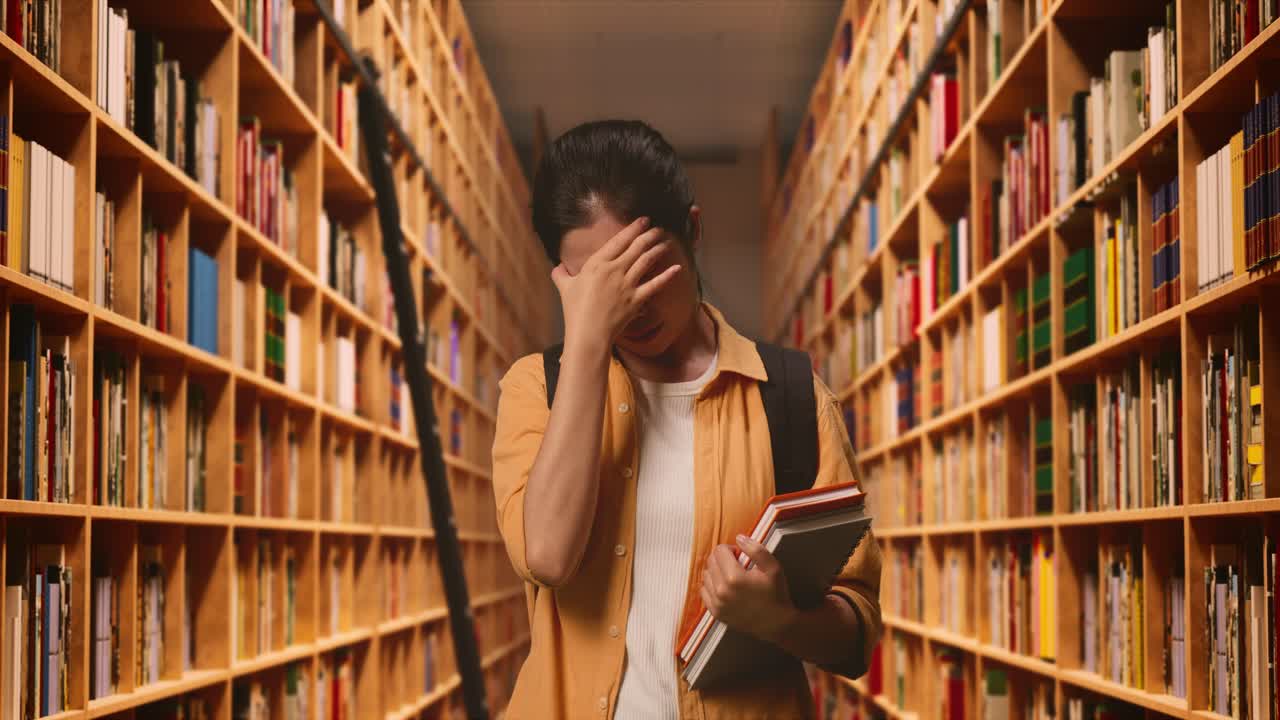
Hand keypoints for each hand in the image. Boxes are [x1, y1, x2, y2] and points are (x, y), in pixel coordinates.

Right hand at [551, 217, 681, 352]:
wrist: (588, 333)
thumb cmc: (575, 311)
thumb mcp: (565, 288)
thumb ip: (561, 275)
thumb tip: (557, 268)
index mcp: (597, 264)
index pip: (618, 241)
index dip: (632, 229)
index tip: (643, 220)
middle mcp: (614, 270)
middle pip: (636, 247)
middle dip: (649, 235)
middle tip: (658, 229)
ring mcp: (627, 284)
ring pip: (647, 261)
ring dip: (658, 250)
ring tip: (666, 243)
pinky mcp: (636, 299)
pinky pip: (655, 285)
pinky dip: (667, 276)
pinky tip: (677, 268)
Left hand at [699, 535, 795, 642]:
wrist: (776, 623)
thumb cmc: (776, 594)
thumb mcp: (773, 568)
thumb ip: (755, 549)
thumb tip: (739, 538)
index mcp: (735, 578)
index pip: (719, 551)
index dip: (731, 549)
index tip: (740, 556)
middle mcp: (722, 591)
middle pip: (711, 561)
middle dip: (722, 558)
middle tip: (737, 565)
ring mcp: (717, 603)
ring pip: (706, 575)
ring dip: (716, 571)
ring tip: (731, 576)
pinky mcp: (715, 612)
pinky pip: (703, 591)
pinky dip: (711, 585)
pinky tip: (725, 587)